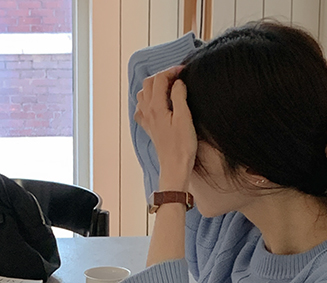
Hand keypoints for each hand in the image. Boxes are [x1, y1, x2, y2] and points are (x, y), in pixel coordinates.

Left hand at [134, 67, 197, 188]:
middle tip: (177, 78)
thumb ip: (179, 96)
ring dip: (154, 87)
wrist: (174, 167)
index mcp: (156, 107)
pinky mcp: (149, 128)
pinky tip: (157, 105)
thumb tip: (177, 82)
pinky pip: (141, 109)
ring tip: (168, 88)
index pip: (160, 79)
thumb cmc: (182, 146)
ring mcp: (146, 120)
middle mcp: (148, 111)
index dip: (172, 71)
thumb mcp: (184, 117)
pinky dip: (148, 101)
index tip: (184, 71)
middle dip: (163, 76)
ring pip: (143, 94)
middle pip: (149, 83)